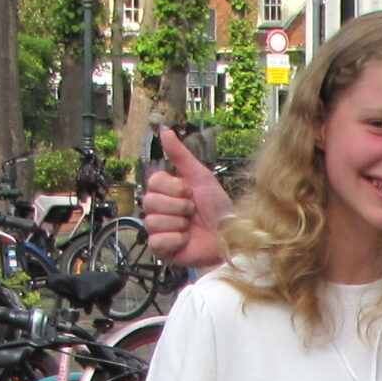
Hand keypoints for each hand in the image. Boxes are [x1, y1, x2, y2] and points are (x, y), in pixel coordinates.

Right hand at [144, 126, 230, 271]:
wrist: (230, 236)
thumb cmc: (217, 208)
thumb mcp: (201, 177)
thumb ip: (181, 155)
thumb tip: (165, 131)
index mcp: (164, 191)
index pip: (153, 182)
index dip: (175, 188)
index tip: (191, 193)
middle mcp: (157, 209)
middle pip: (151, 201)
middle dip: (179, 206)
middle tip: (193, 212)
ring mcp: (158, 229)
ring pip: (154, 221)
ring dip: (180, 224)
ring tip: (191, 226)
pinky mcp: (162, 249)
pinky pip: (157, 241)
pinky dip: (176, 240)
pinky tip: (187, 240)